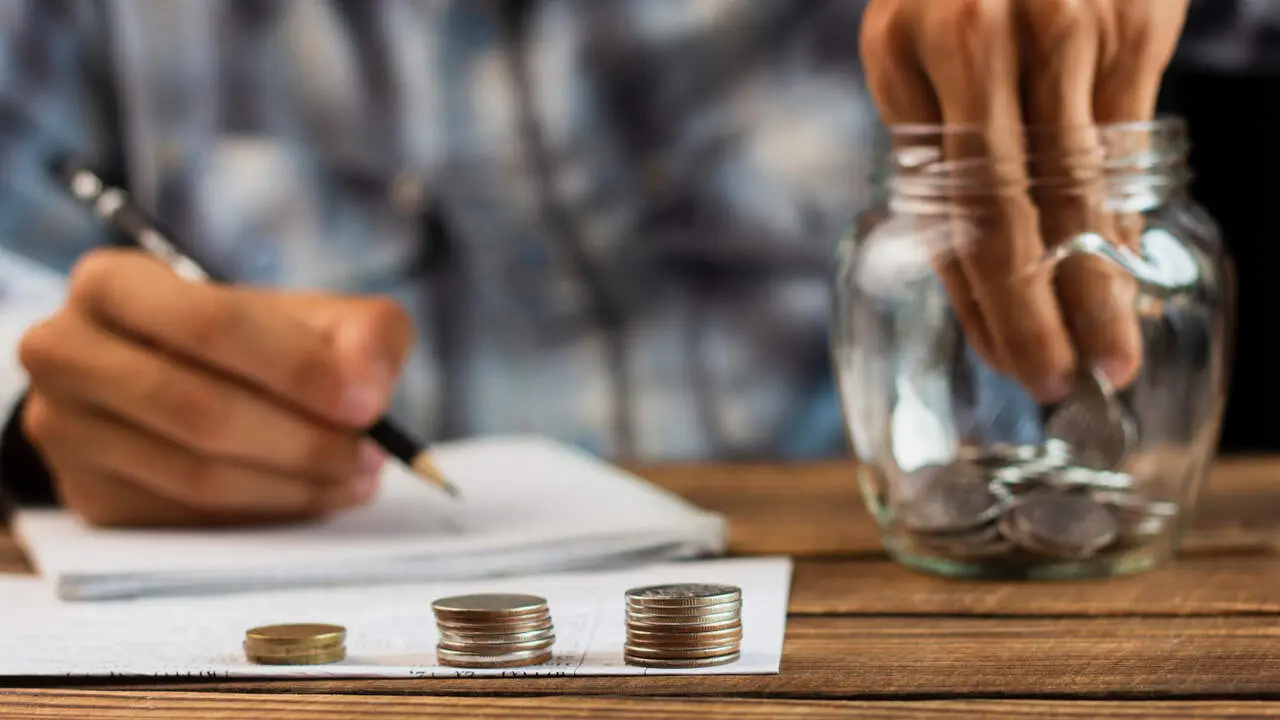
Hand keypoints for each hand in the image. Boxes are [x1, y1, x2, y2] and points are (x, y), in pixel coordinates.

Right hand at [18, 248, 412, 526]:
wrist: (178, 382)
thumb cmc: (252, 344)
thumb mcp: (314, 316)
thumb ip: (361, 333)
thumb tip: (367, 390)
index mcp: (112, 284)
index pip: (209, 325)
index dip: (295, 368)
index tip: (365, 404)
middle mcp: (65, 352)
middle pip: (200, 410)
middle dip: (304, 440)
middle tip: (372, 454)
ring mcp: (65, 432)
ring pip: (197, 476)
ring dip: (295, 485)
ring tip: (357, 475)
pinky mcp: (89, 497)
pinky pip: (190, 518)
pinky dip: (267, 511)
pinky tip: (314, 494)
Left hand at [860, 0, 1187, 400]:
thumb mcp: (920, 33)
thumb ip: (938, 128)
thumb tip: (969, 247)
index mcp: (901, 53)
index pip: (936, 207)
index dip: (970, 294)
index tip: (999, 354)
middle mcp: (973, 44)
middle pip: (1003, 215)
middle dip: (1030, 316)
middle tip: (1052, 384)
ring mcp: (1059, 30)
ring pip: (1076, 193)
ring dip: (1094, 287)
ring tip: (1107, 357)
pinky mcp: (1130, 21)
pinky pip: (1126, 143)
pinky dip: (1125, 215)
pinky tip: (1125, 265)